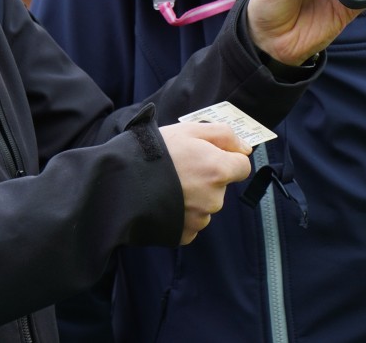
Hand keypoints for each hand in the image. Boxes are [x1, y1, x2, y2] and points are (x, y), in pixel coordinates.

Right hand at [159, 122, 252, 244]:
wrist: (119, 184)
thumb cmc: (154, 152)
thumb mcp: (189, 130)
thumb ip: (224, 135)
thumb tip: (246, 149)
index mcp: (219, 170)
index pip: (242, 167)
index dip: (227, 158)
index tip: (207, 155)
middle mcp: (214, 199)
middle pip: (221, 186)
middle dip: (206, 177)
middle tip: (179, 167)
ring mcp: (199, 220)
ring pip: (205, 205)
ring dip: (193, 196)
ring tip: (167, 185)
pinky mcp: (184, 235)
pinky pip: (190, 222)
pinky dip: (181, 213)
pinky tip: (164, 201)